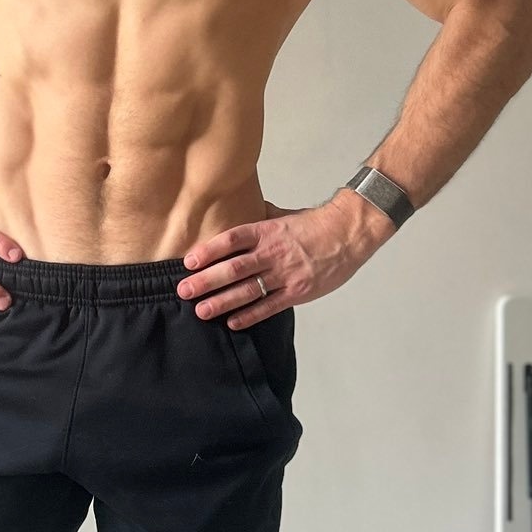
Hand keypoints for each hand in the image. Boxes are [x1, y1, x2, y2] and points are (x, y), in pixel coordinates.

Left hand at [176, 191, 396, 327]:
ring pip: (248, 290)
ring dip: (222, 301)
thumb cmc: (314, 224)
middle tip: (184, 290)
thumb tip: (241, 209)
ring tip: (201, 311)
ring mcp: (285, 274)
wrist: (348, 233)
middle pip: (234, 268)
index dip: (209, 251)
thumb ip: (260, 218)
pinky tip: (233, 322)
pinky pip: (269, 306)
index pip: (231, 241)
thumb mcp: (284, 215)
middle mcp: (272, 253)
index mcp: (267, 231)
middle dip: (206, 281)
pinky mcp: (297, 292)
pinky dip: (250, 316)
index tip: (189, 262)